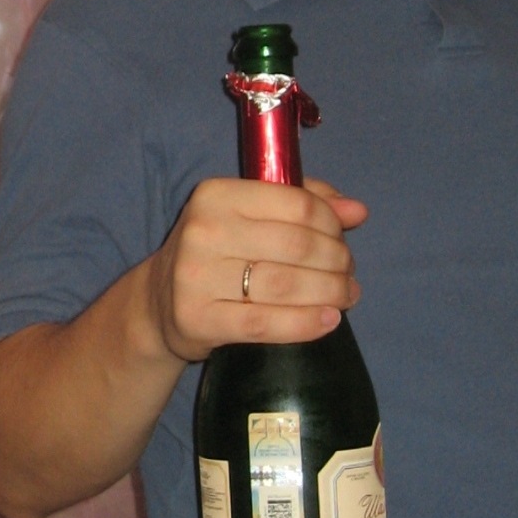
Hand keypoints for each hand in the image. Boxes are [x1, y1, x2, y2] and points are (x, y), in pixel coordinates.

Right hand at [147, 176, 366, 361]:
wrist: (159, 303)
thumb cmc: (218, 251)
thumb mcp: (251, 215)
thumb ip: (305, 202)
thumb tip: (359, 211)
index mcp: (217, 194)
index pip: (297, 204)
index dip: (333, 225)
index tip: (343, 241)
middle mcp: (203, 230)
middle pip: (298, 246)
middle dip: (337, 262)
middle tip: (349, 275)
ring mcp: (196, 276)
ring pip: (286, 285)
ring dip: (330, 293)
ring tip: (345, 297)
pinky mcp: (197, 319)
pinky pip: (265, 323)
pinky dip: (305, 323)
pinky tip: (328, 320)